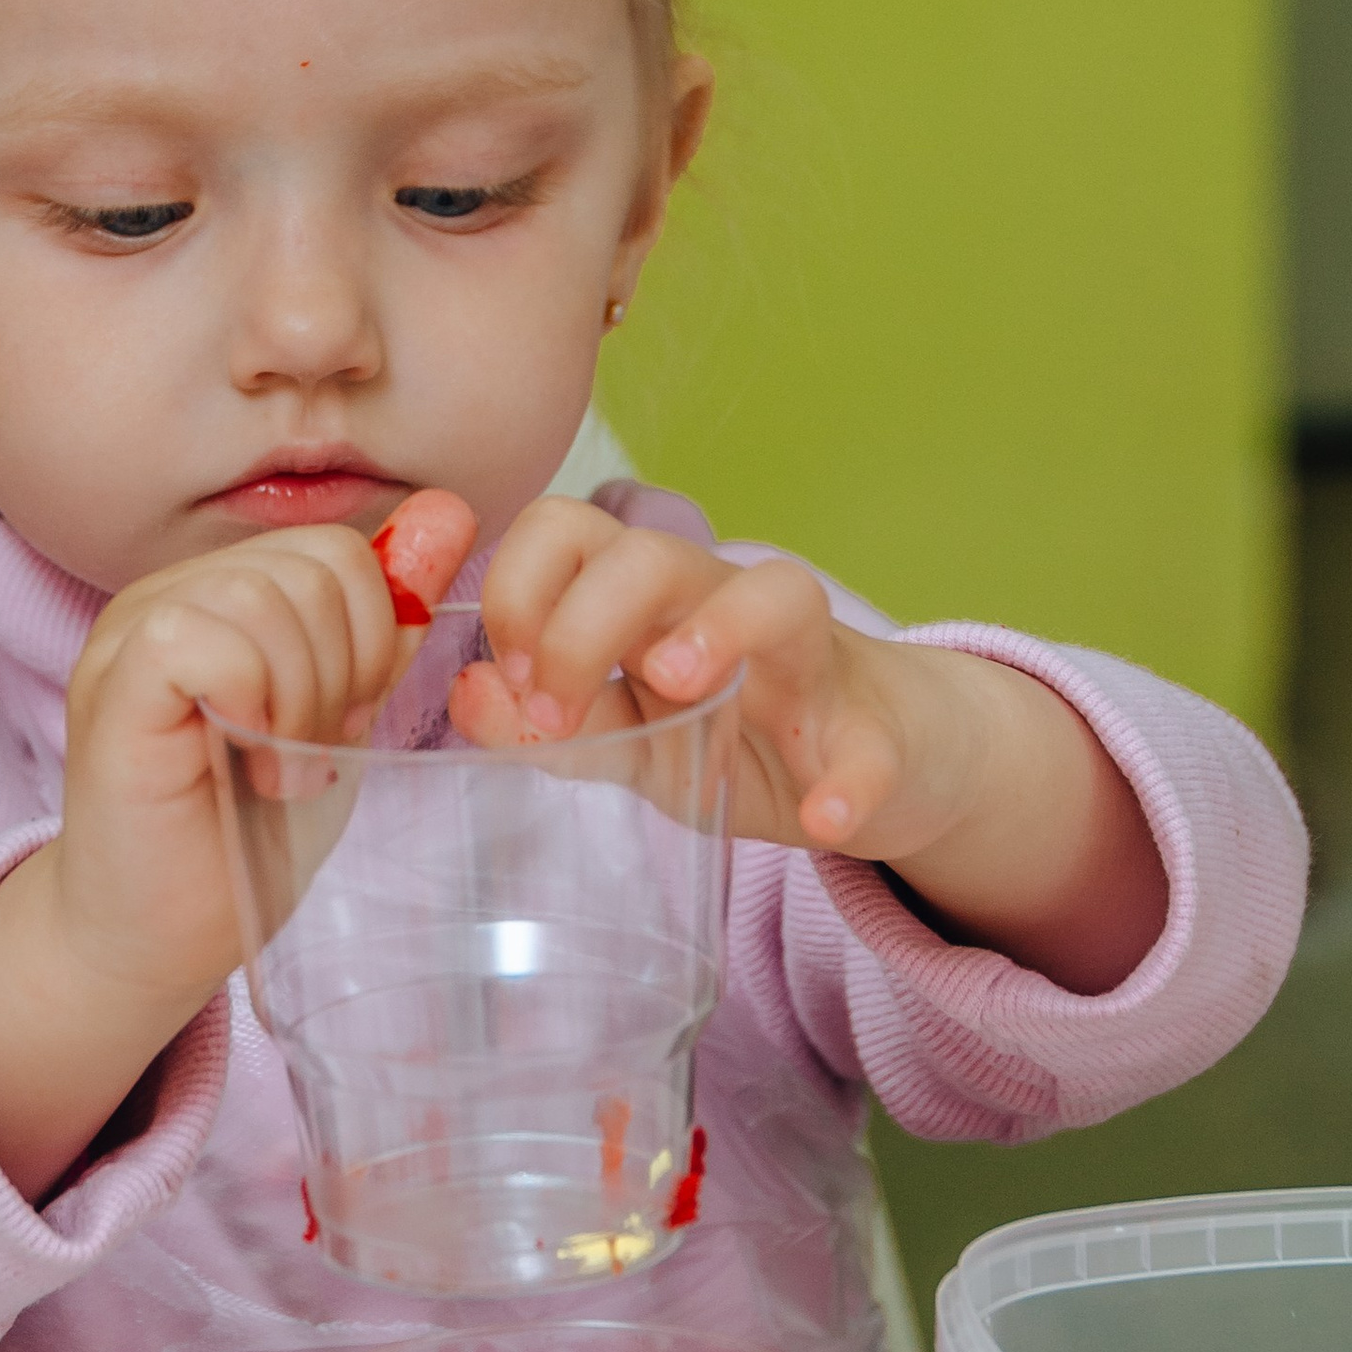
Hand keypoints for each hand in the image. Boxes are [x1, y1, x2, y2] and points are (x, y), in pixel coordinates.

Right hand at [0, 491, 475, 1197]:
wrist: (152, 938)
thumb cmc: (237, 835)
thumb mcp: (338, 715)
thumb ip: (382, 625)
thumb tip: (449, 515)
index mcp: (221, 592)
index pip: (338, 551)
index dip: (374, 638)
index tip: (348, 721)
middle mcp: (169, 593)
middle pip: (316, 565)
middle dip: (347, 669)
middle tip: (312, 750)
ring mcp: (132, 632)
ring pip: (266, 595)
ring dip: (303, 697)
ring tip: (278, 767)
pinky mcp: (114, 684)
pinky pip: (206, 639)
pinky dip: (253, 706)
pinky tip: (250, 767)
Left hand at [454, 498, 1165, 990]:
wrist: (887, 764)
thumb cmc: (741, 736)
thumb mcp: (632, 741)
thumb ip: (548, 727)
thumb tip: (464, 693)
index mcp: (651, 600)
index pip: (567, 531)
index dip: (521, 589)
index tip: (509, 680)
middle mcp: (728, 605)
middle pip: (653, 555)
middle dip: (585, 621)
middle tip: (556, 708)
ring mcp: (813, 663)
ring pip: (778, 596)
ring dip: (720, 628)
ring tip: (676, 683)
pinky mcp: (880, 734)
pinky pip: (872, 745)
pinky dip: (849, 780)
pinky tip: (823, 820)